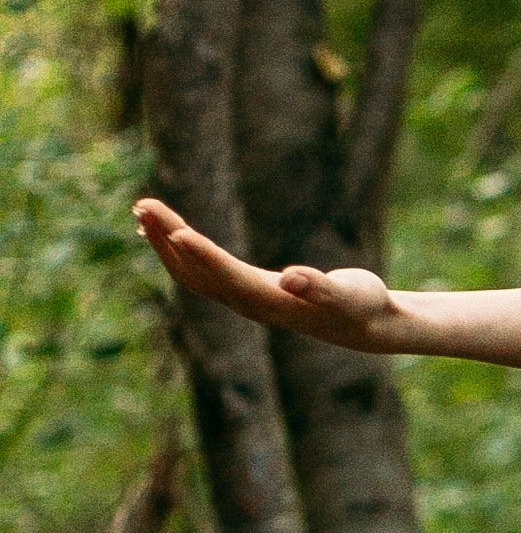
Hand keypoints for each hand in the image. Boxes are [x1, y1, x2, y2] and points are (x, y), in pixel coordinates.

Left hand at [134, 198, 405, 351]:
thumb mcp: (351, 295)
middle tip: (142, 205)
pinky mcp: (245, 291)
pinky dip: (180, 251)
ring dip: (166, 243)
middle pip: (198, 274)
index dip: (203, 257)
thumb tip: (291, 277)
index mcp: (272, 302)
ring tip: (141, 211)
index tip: (176, 232)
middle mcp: (250, 303)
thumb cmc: (362, 306)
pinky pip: (202, 272)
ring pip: (193, 274)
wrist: (366, 326)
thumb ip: (321, 287)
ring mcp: (244, 299)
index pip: (228, 278)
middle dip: (169, 239)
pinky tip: (168, 233)